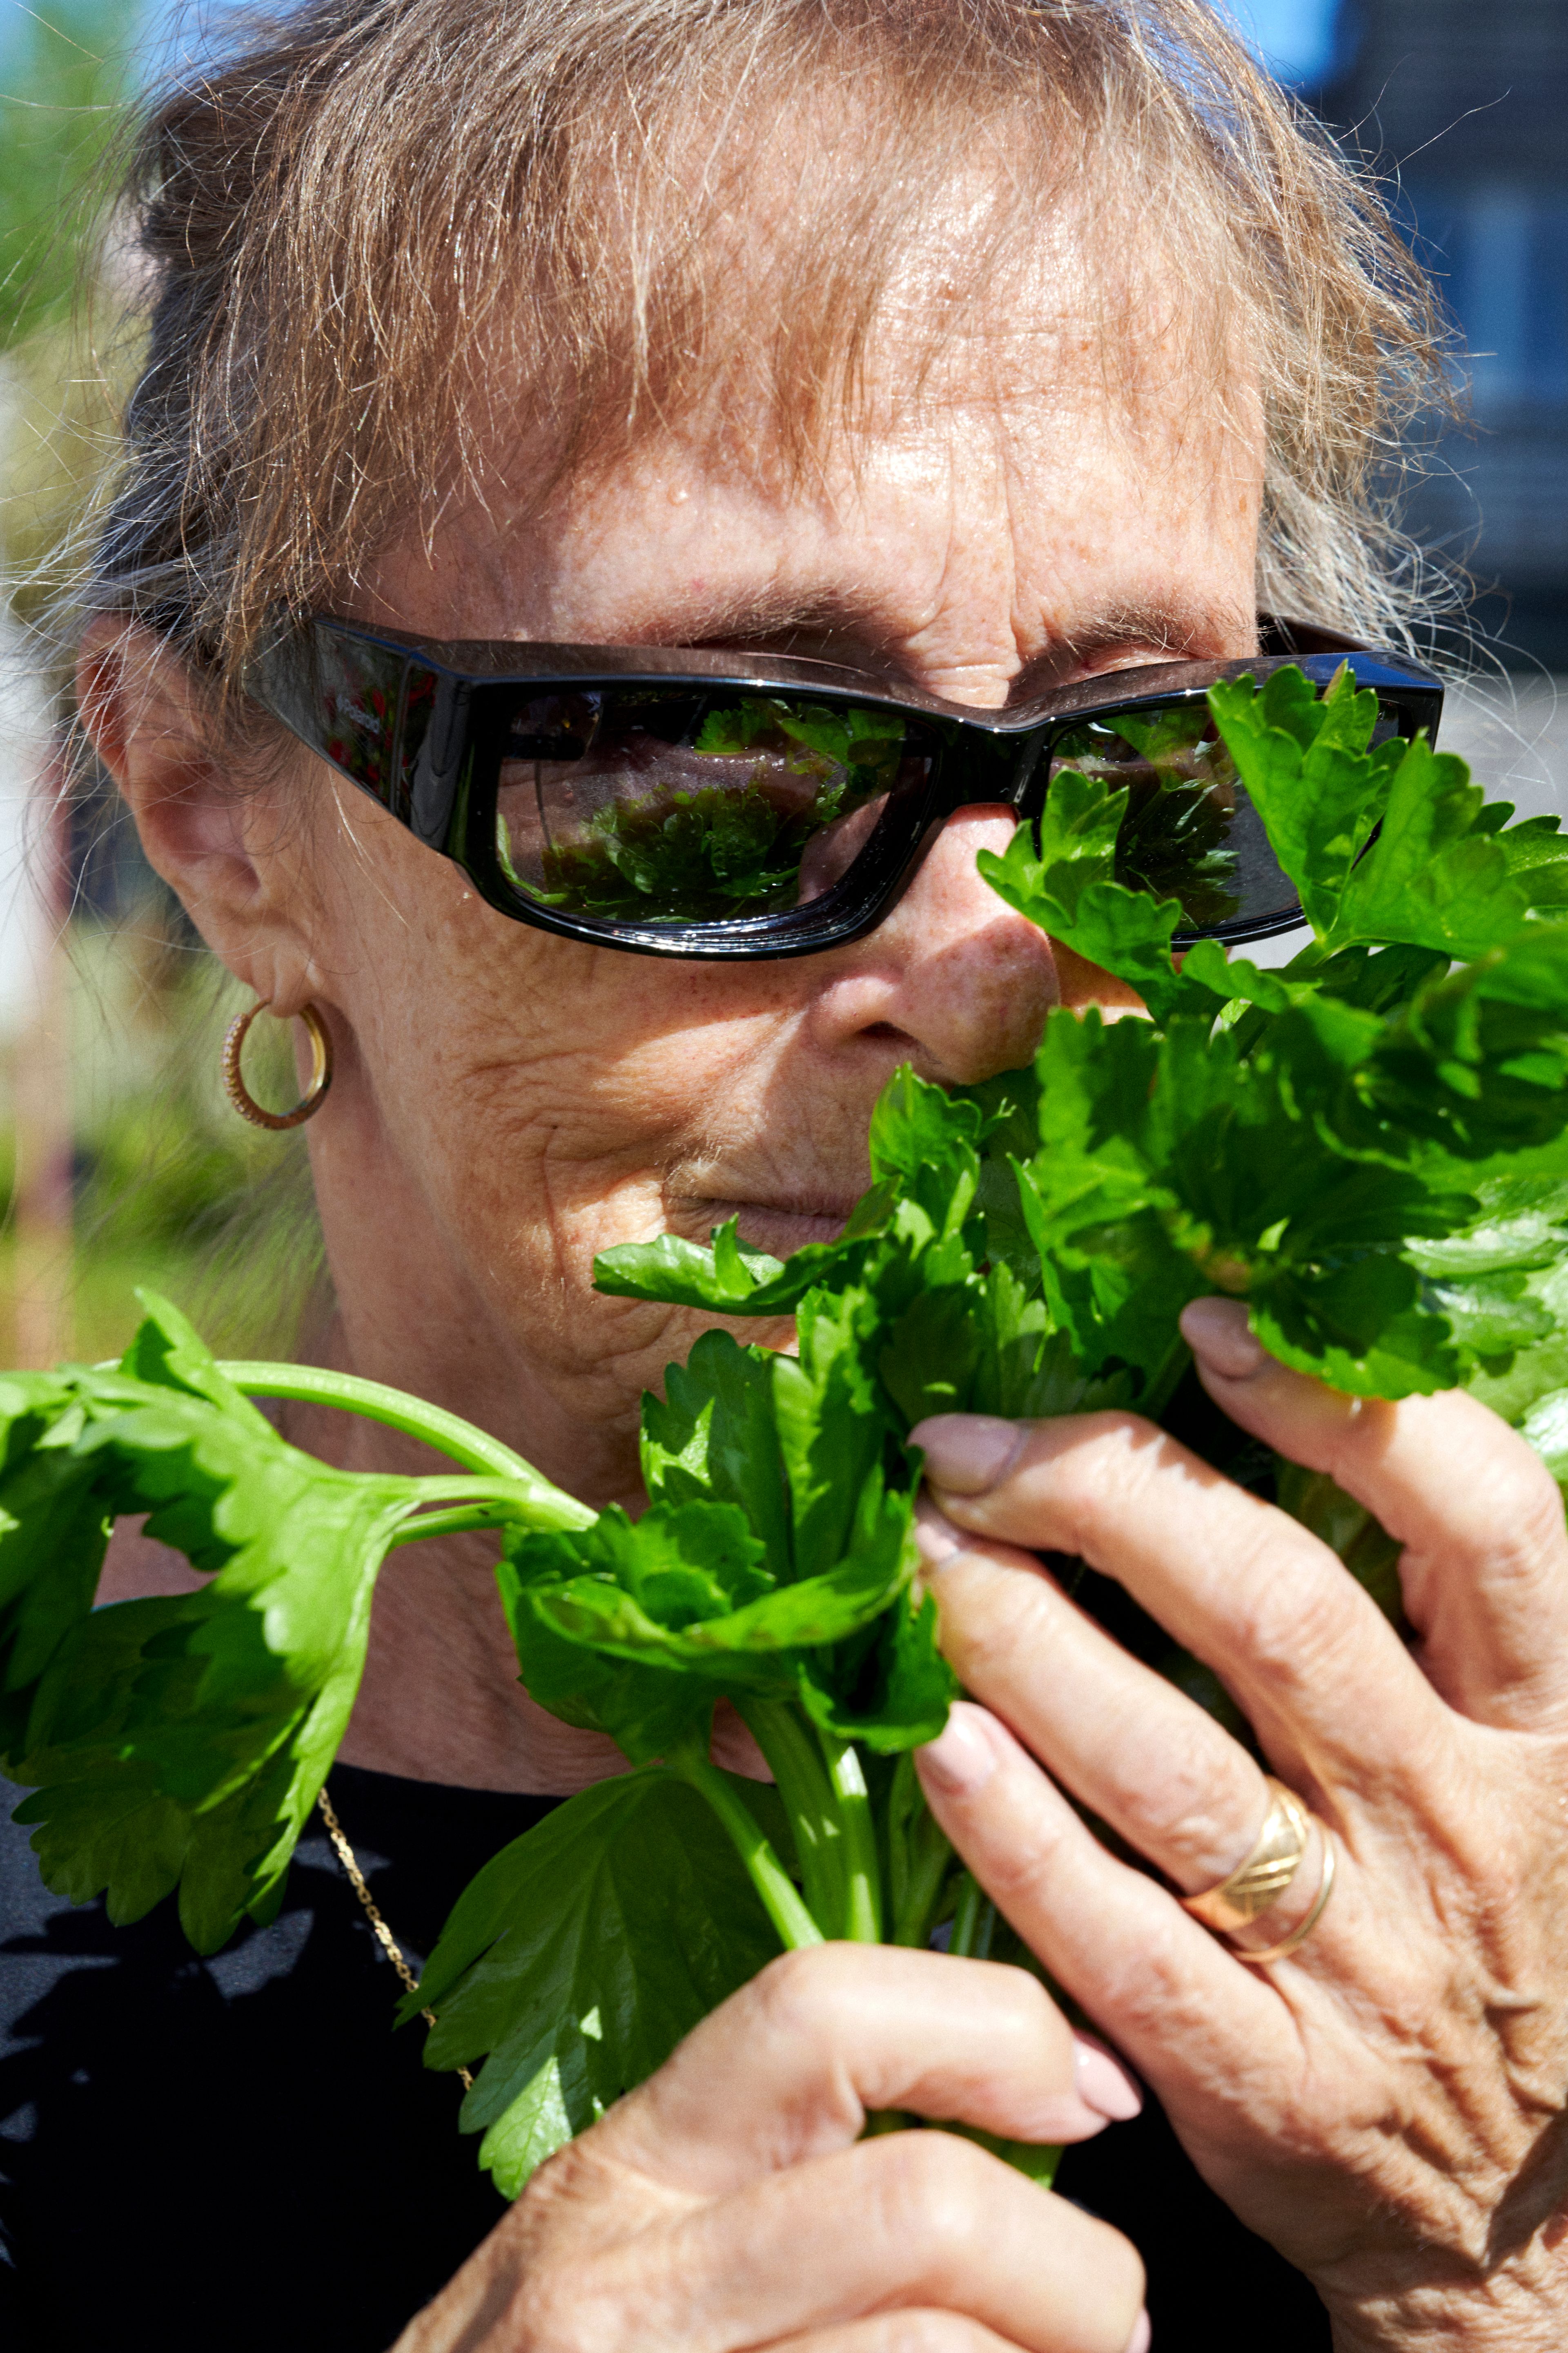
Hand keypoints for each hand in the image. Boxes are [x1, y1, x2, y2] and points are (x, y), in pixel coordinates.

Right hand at [392, 1942, 1147, 2352]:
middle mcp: (627, 2277)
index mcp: (627, 2171)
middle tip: (1111, 2313)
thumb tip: (1016, 2142)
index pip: (819, 2008)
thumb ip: (779, 2189)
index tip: (1087, 2089)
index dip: (993, 2025)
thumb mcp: (631, 2269)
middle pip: (920, 2202)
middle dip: (1070, 2263)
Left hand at [910, 1295, 1567, 2351]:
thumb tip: (1248, 1399)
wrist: (1517, 2221)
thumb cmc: (1490, 1925)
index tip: (1205, 1328)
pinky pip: (1106, 1929)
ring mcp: (1360, 1963)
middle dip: (1105, 1498)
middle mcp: (1462, 1829)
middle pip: (1279, 1615)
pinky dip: (1006, 1821)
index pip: (1489, 1526)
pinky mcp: (1259, 2079)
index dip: (1344, 1409)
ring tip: (916, 1553)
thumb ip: (1414, 1610)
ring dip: (1018, 1638)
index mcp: (1545, 1729)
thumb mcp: (1512, 1758)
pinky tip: (925, 1730)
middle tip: (972, 1443)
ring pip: (1168, 1766)